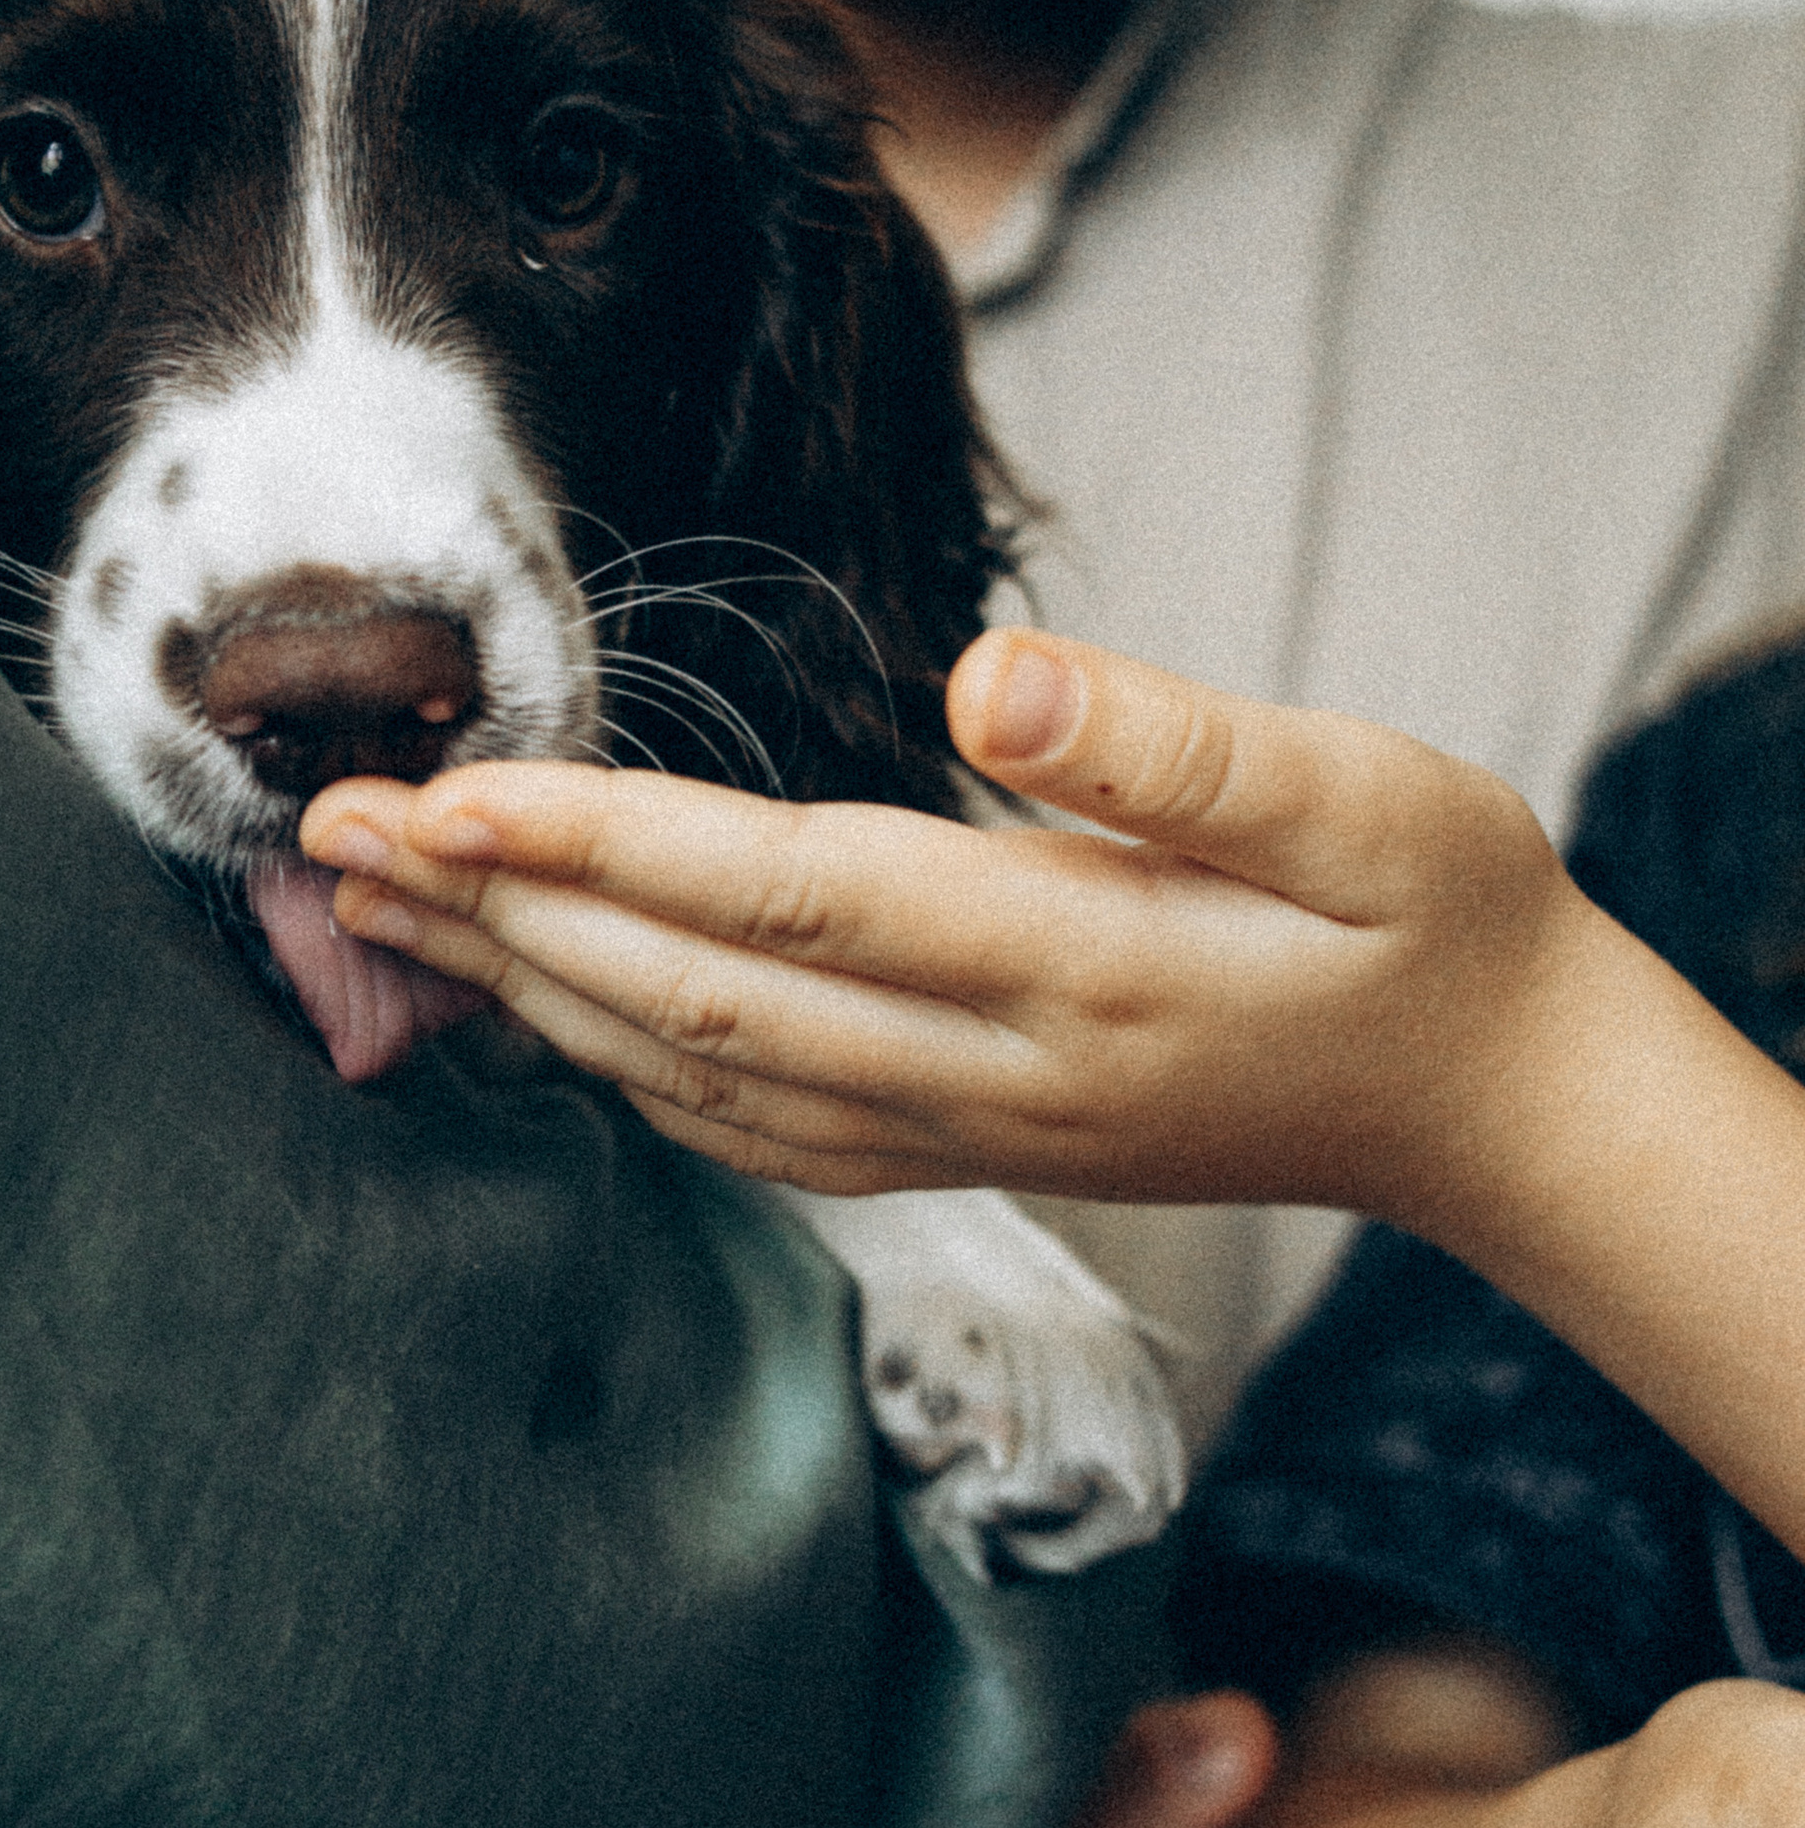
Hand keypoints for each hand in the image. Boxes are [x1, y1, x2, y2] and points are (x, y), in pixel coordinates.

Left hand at [304, 628, 1584, 1222]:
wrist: (1495, 1106)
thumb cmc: (1436, 921)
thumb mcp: (1370, 800)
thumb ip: (1181, 745)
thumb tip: (990, 678)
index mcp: (1080, 965)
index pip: (797, 899)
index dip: (611, 851)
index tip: (457, 789)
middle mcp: (996, 1074)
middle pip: (699, 999)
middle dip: (503, 917)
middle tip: (331, 830)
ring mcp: (970, 1130)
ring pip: (700, 1078)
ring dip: (524, 993)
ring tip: (375, 907)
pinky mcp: (963, 1149)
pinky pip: (752, 1131)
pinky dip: (618, 1074)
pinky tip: (533, 1016)